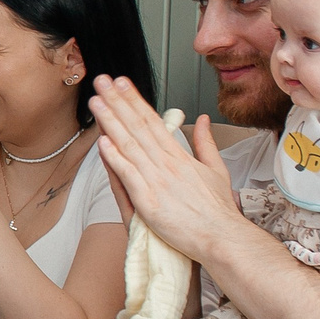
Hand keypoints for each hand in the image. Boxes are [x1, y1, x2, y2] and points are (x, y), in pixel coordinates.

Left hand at [89, 76, 241, 262]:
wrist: (222, 237)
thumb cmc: (218, 210)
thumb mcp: (217, 170)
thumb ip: (205, 143)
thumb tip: (202, 120)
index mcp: (180, 157)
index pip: (153, 121)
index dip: (135, 101)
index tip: (122, 84)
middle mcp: (167, 164)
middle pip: (138, 126)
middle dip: (118, 102)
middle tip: (102, 81)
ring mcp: (157, 181)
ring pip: (129, 146)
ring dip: (111, 123)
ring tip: (96, 102)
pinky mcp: (149, 201)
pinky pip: (129, 176)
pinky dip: (116, 159)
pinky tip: (103, 143)